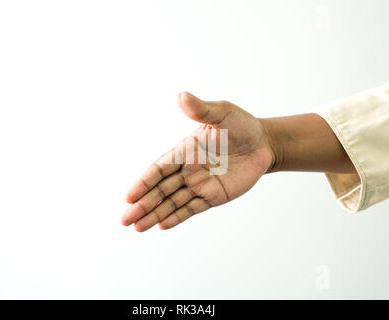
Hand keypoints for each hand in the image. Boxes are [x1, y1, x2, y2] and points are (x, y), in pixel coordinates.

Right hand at [121, 92, 273, 230]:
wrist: (264, 143)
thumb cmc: (241, 125)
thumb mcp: (223, 113)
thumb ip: (201, 109)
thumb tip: (182, 95)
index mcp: (185, 150)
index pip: (159, 169)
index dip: (144, 183)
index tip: (129, 196)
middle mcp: (188, 169)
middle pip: (160, 190)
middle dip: (143, 205)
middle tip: (125, 220)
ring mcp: (199, 184)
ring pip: (172, 203)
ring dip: (154, 214)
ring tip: (136, 227)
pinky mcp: (213, 196)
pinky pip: (191, 208)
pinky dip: (176, 217)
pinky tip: (161, 225)